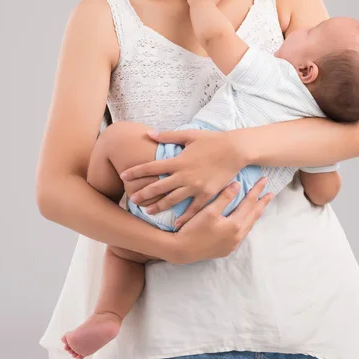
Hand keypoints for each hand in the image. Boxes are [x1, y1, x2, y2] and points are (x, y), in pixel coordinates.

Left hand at [120, 128, 248, 227]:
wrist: (235, 150)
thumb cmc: (213, 140)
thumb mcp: (189, 135)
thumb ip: (168, 136)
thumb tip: (149, 134)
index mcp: (178, 161)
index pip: (151, 167)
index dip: (135, 172)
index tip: (123, 175)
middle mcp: (184, 176)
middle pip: (158, 187)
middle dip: (142, 194)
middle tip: (131, 200)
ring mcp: (195, 187)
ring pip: (172, 200)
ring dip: (158, 206)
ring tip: (147, 212)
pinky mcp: (207, 194)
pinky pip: (192, 209)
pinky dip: (183, 217)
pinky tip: (176, 224)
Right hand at [163, 177, 273, 263]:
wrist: (181, 250)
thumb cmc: (194, 229)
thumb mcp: (209, 210)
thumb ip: (225, 197)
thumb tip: (238, 185)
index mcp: (235, 226)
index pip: (249, 204)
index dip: (257, 191)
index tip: (264, 180)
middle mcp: (237, 237)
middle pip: (253, 216)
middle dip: (262, 203)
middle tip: (271, 193)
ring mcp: (233, 244)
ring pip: (249, 226)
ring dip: (255, 214)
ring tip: (261, 205)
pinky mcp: (226, 249)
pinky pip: (242, 233)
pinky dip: (247, 223)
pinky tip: (246, 220)